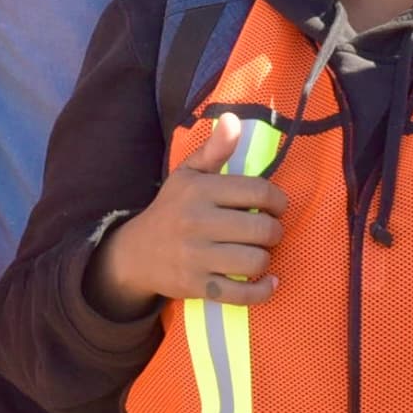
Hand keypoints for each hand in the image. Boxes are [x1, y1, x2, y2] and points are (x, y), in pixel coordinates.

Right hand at [89, 114, 289, 318]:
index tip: (276, 207)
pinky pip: (241, 293)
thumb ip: (214, 149)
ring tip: (259, 253)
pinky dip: (262, 290)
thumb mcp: (187, 175)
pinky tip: (268, 282)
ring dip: (266, 259)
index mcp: (200, 190)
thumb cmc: (171, 210)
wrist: (135, 254)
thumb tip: (233, 119)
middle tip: (267, 232)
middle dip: (274, 231)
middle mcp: (198, 222)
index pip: (258, 191)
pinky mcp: (197, 286)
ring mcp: (196, 257)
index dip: (278, 200)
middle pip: (262, 229)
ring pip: (255, 260)